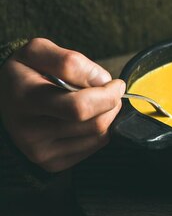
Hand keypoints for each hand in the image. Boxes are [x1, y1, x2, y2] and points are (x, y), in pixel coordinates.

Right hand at [0, 38, 124, 171]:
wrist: (4, 102)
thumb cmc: (25, 74)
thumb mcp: (37, 51)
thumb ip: (69, 60)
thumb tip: (102, 80)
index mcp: (25, 98)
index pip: (78, 106)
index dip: (106, 95)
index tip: (115, 84)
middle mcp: (30, 131)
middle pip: (94, 124)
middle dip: (112, 105)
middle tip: (111, 92)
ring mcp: (40, 152)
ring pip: (98, 138)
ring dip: (108, 117)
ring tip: (98, 103)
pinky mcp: (52, 164)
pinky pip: (93, 148)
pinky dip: (99, 131)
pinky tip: (87, 119)